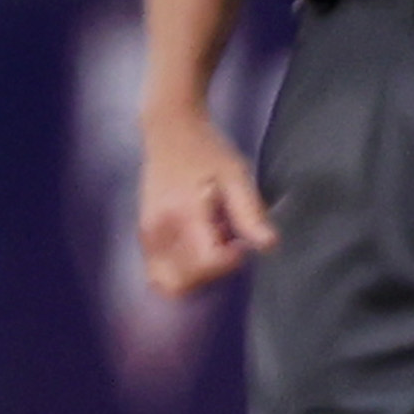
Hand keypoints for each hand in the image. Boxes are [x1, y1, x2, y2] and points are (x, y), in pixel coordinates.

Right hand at [133, 104, 274, 297]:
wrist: (169, 130)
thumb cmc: (208, 151)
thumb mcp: (238, 175)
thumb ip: (251, 213)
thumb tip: (270, 246)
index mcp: (183, 215)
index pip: (206, 264)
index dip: (231, 261)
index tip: (241, 241)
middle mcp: (158, 230)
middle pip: (183, 283)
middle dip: (212, 273)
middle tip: (227, 243)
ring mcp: (146, 235)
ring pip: (168, 283)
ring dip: (197, 274)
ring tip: (212, 241)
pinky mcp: (144, 235)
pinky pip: (160, 272)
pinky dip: (183, 269)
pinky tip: (200, 242)